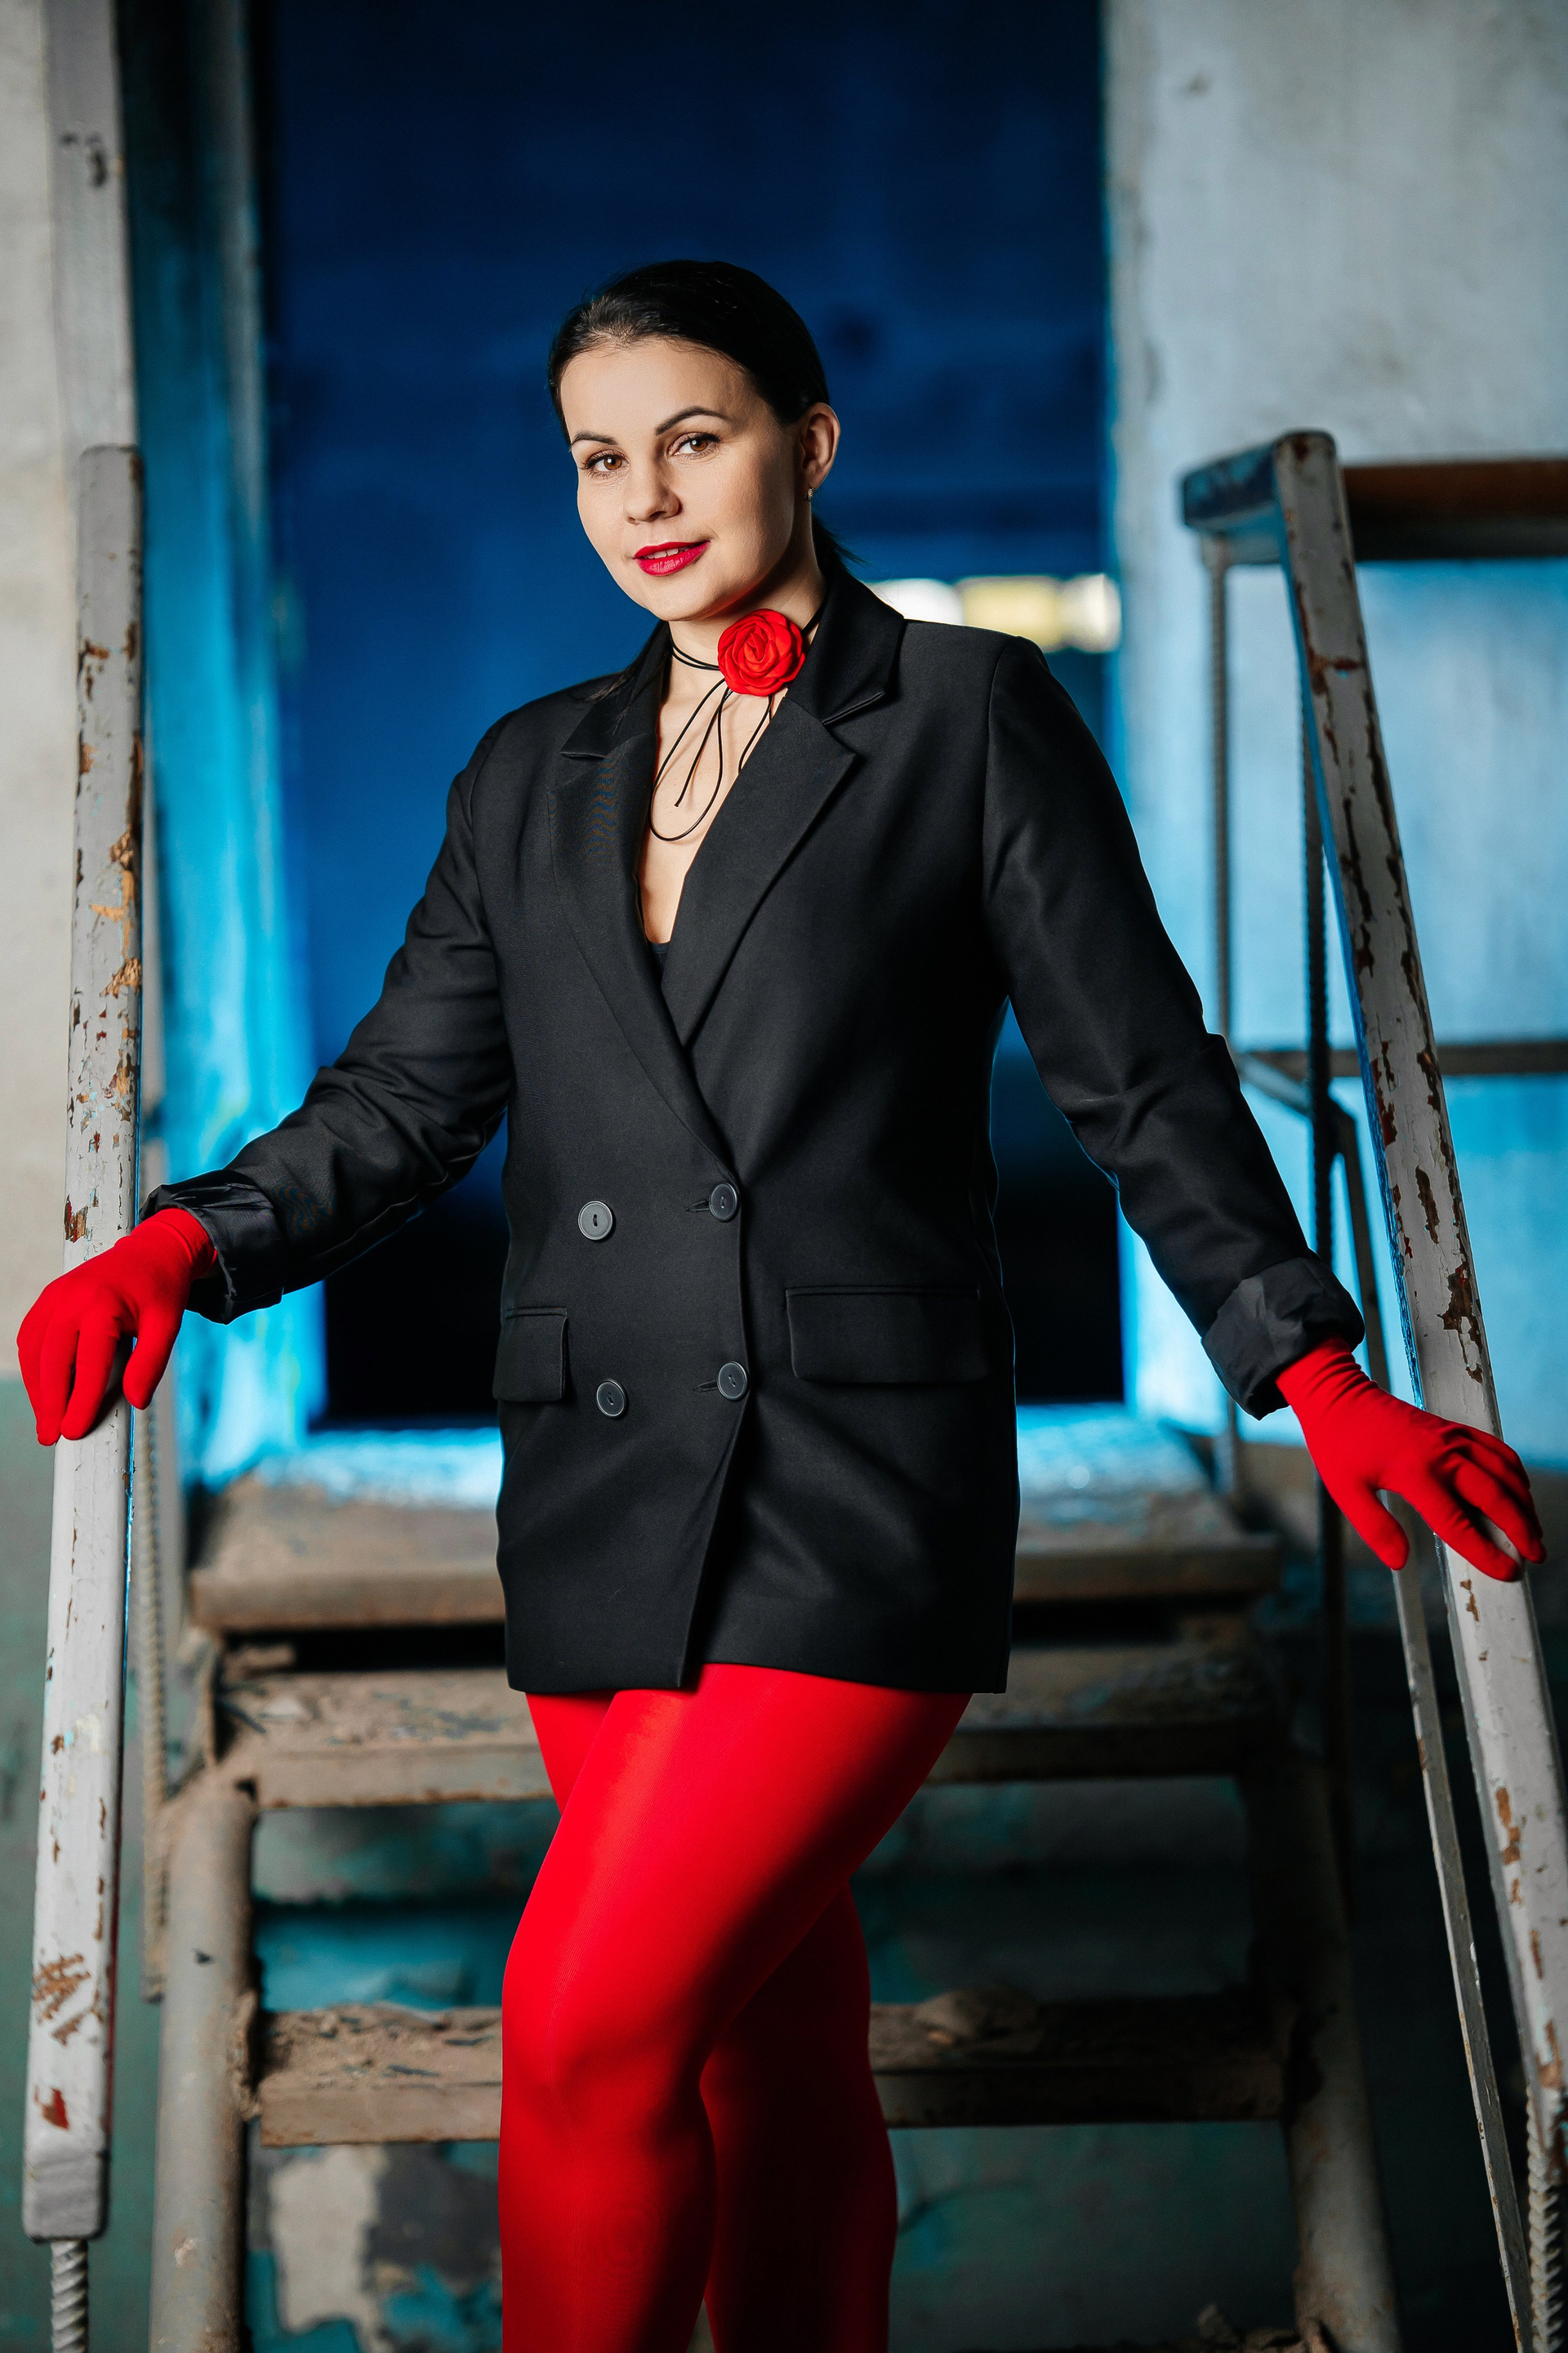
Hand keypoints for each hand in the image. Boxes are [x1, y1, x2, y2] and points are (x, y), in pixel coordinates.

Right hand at [16, 1208, 215, 1444]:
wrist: (150, 1251)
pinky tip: (43, 1389)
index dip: (80, 1400)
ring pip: (33, 1350)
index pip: (87, 1362)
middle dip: (49, 1402)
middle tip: (51, 1436)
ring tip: (46, 1419)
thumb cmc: (159, 1289)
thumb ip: (150, 1363)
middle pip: (51, 1359)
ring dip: (36, 1387)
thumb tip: (136, 1402)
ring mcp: (54, 1296)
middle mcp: (71, 1297)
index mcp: (102, 1302)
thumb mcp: (167, 1326)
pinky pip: (30, 1336)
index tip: (75, 1431)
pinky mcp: (48, 1298)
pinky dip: (33, 1366)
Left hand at [1277, 1338, 1543, 1583]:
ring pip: (1502, 1471)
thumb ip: (1375, 1527)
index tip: (1507, 1572)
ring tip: (1534, 1531)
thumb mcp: (1345, 1491)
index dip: (1484, 1552)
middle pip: (1493, 1496)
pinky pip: (1495, 1448)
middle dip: (1520, 1529)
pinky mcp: (1453, 1427)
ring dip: (1523, 1502)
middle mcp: (1441, 1452)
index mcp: (1413, 1471)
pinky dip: (1514, 1471)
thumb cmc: (1339, 1444)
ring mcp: (1451, 1437)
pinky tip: (1520, 1490)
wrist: (1338, 1396)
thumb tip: (1400, 1562)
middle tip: (1536, 1556)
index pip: (1456, 1522)